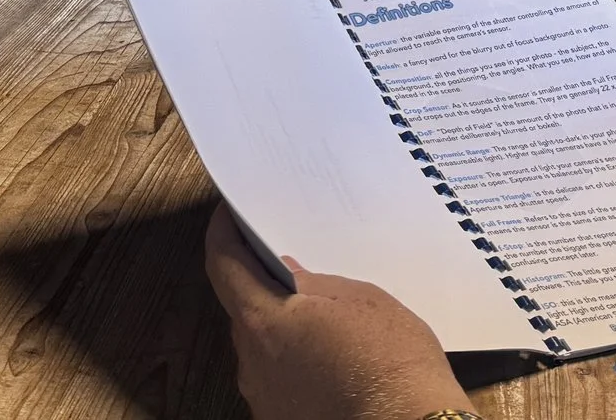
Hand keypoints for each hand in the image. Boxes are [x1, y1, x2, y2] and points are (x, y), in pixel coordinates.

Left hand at [202, 205, 471, 419]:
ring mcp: (263, 396)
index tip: (229, 216)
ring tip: (322, 318)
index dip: (223, 233)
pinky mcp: (279, 418)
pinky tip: (328, 358)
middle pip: (243, 308)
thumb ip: (316, 284)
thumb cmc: (393, 364)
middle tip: (291, 265)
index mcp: (264, 321)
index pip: (223, 265)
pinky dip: (294, 361)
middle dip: (262, 286)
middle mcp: (251, 361)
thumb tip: (288, 274)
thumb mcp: (362, 301)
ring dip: (282, 328)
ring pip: (261, 347)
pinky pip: (277, 379)